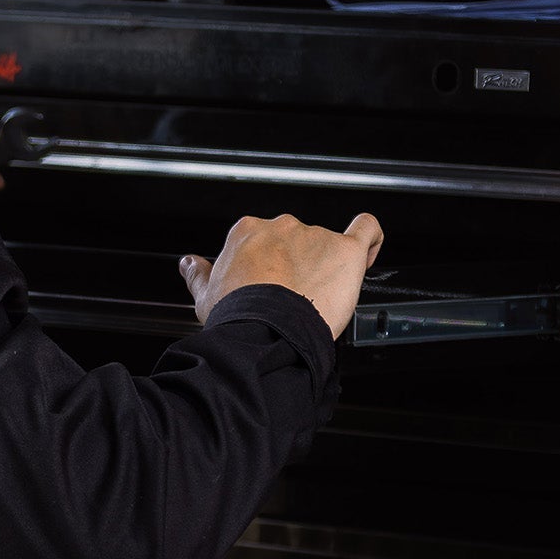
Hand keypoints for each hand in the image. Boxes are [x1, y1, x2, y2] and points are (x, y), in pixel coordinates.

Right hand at [180, 211, 384, 339]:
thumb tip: (189, 264)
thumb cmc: (237, 315)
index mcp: (247, 232)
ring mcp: (315, 236)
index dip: (267, 265)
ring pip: (326, 244)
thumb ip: (198, 274)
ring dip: (326, 265)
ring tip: (322, 297)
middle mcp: (282, 227)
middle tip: (293, 297)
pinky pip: (366, 231)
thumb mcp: (206, 295)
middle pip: (294, 240)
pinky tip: (367, 251)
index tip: (268, 286)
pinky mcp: (346, 250)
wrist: (264, 331)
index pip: (262, 242)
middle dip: (295, 265)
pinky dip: (370, 237)